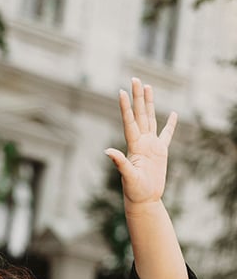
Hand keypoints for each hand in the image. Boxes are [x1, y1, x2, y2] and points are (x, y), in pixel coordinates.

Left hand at [105, 77, 176, 205]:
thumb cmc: (134, 190)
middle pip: (140, 114)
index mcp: (133, 145)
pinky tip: (172, 113)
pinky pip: (166, 134)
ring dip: (149, 103)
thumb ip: (119, 163)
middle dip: (138, 97)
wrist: (144, 199)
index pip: (129, 121)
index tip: (121, 91)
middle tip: (136, 78)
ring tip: (148, 87)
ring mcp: (151, 145)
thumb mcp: (127, 176)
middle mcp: (141, 142)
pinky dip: (170, 124)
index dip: (125, 107)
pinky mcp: (160, 152)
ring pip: (151, 118)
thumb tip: (107, 152)